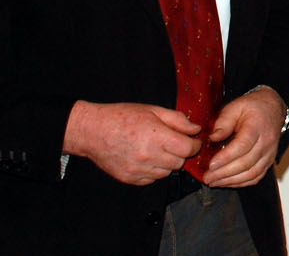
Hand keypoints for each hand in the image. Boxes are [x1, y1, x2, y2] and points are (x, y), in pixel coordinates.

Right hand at [63, 101, 200, 184]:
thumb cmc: (122, 117)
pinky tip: (147, 158)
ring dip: (168, 163)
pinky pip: (152, 179)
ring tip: (158, 150)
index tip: (193, 141)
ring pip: (167, 172)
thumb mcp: (153, 110)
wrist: (93, 131)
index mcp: (157, 137)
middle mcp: (149, 156)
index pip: (188, 149)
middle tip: (174, 143)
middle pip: (180, 162)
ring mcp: (138, 170)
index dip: (195, 144)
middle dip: (181, 153)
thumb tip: (195, 129)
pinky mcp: (130, 179)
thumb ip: (177, 120)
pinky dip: (154, 171)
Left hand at [203, 87, 285, 186]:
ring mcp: (269, 153)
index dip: (226, 157)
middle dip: (224, 173)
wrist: (272, 108)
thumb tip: (213, 137)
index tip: (211, 165)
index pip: (243, 145)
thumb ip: (223, 121)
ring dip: (231, 181)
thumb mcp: (235, 107)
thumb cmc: (253, 108)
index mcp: (257, 126)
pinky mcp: (268, 161)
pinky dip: (241, 183)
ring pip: (251, 173)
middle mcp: (266, 142)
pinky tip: (227, 182)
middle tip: (207, 177)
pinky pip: (256, 177)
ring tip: (214, 182)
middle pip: (246, 163)